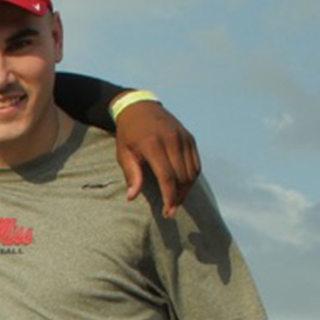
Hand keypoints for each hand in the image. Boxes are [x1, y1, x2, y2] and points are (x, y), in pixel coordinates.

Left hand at [112, 100, 199, 216]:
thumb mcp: (123, 153)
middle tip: (170, 211)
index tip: (167, 212)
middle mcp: (172, 140)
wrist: (140, 107)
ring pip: (192, 172)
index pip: (167, 177)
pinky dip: (192, 178)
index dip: (169, 197)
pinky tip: (184, 188)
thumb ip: (131, 174)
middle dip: (178, 198)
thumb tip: (132, 197)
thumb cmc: (128, 133)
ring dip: (186, 190)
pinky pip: (196, 163)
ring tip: (176, 202)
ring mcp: (183, 138)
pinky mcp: (190, 138)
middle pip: (182, 177)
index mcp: (153, 144)